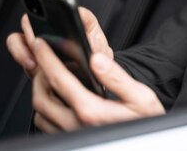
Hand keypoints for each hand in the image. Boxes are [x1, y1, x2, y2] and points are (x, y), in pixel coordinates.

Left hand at [6, 7, 164, 131]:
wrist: (147, 144)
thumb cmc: (146, 123)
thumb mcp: (141, 97)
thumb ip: (116, 77)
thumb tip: (96, 59)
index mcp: (90, 110)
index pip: (59, 79)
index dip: (47, 58)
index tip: (41, 45)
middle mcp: (75, 126)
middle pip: (41, 97)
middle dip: (39, 75)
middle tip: (44, 60)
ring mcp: (71, 136)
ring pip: (41, 115)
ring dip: (41, 94)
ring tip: (50, 79)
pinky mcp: (72, 142)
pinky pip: (47, 127)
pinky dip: (47, 111)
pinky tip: (58, 100)